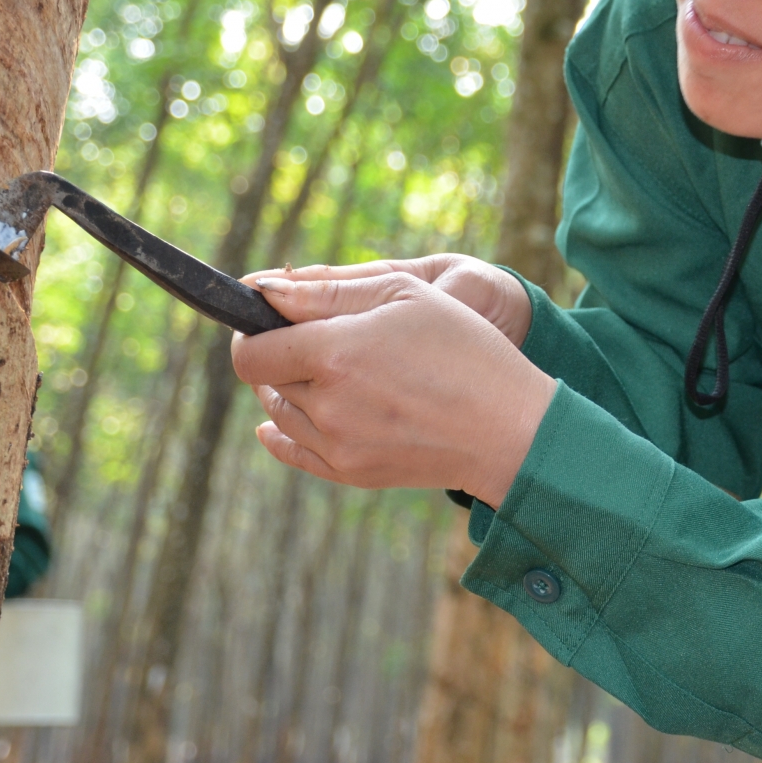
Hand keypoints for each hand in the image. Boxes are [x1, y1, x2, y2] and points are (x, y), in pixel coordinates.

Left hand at [231, 271, 556, 506]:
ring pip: (278, 414)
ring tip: (326, 372)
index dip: (253, 329)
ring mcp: (337, 445)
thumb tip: (264, 289)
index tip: (269, 318)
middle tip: (314, 340)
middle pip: (265, 379)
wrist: (509, 428)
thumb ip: (327, 291)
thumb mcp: (405, 296)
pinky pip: (293, 453)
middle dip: (280, 355)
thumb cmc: (466, 349)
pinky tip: (275, 425)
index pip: (252, 349)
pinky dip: (279, 434)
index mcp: (335, 353)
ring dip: (288, 389)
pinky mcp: (351, 473)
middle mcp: (327, 405)